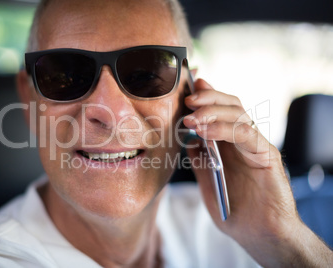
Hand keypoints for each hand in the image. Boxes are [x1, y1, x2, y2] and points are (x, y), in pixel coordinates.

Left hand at [183, 79, 332, 266]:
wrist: (257, 234)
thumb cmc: (233, 208)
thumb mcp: (207, 179)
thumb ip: (199, 157)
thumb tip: (185, 138)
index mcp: (230, 143)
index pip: (221, 110)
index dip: (206, 96)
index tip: (187, 90)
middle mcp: (244, 140)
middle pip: (231, 105)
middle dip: (208, 98)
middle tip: (188, 100)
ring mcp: (257, 145)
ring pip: (239, 114)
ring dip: (213, 112)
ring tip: (192, 118)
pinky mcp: (267, 155)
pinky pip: (246, 134)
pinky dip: (224, 129)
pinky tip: (205, 133)